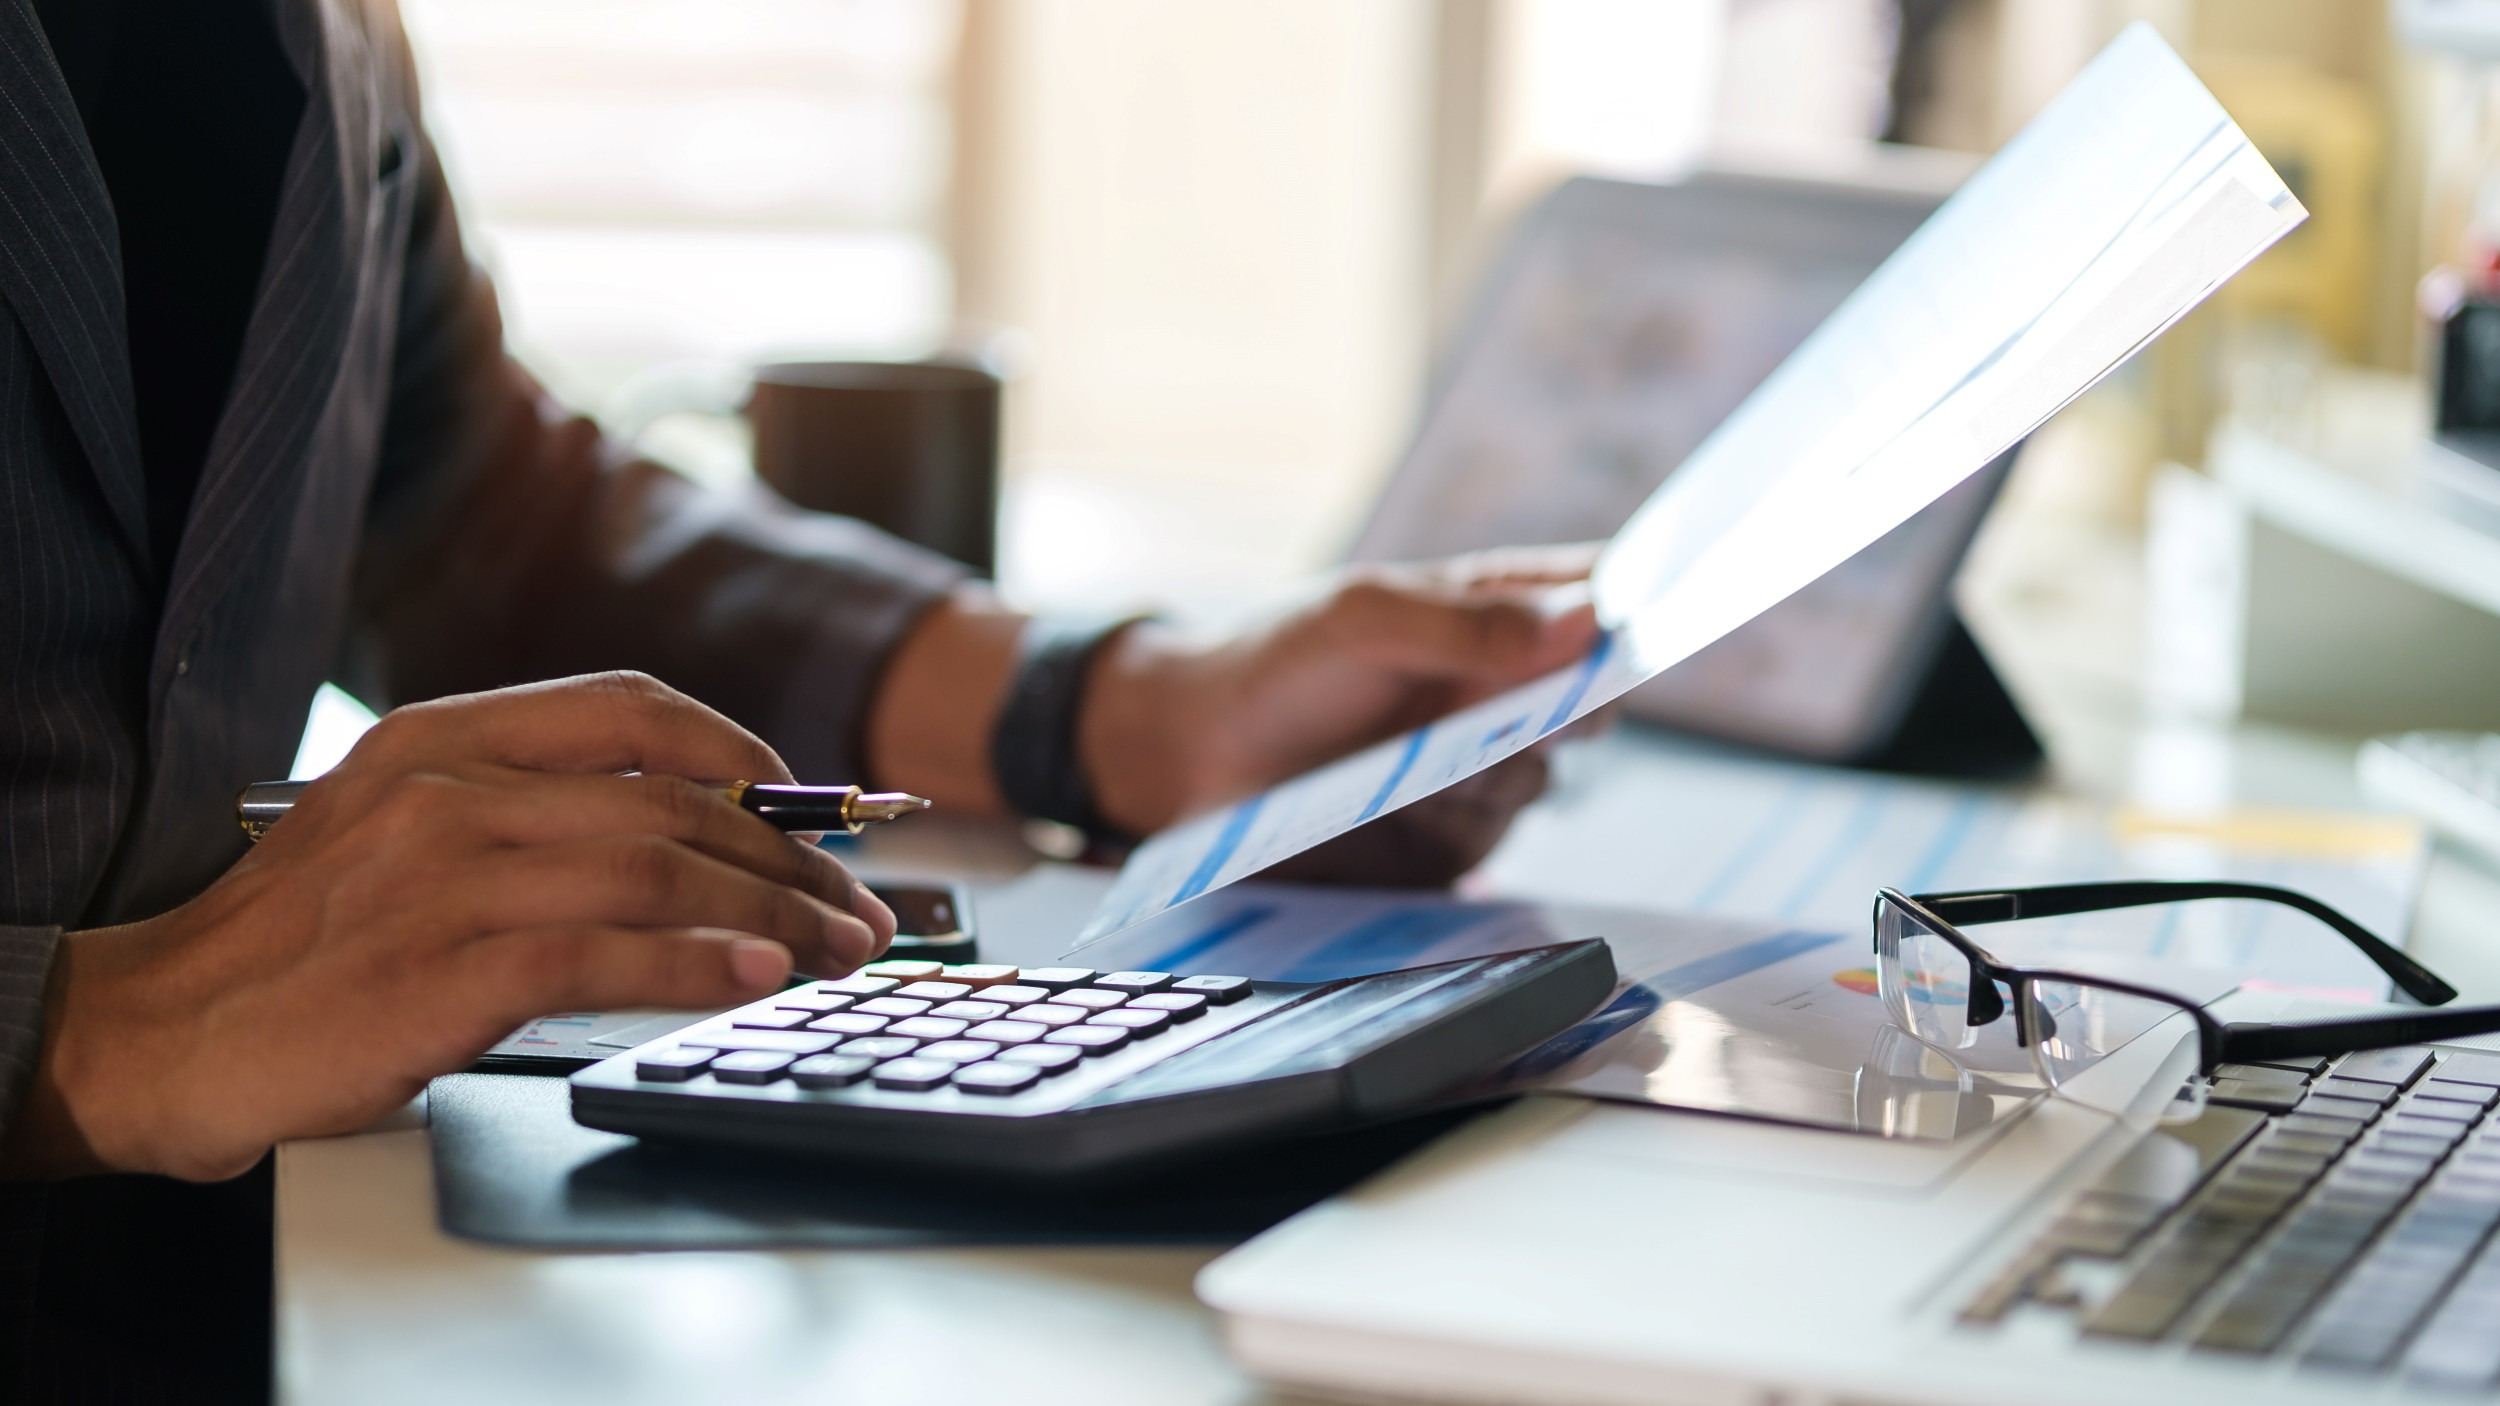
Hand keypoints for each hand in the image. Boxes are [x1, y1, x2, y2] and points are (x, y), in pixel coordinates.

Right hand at [2, 673, 895, 1181]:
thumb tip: (678, 831)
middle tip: (854, 910)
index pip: (630, 707)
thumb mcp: (396, 827)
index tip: (808, 805)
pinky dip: (695, 967)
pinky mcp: (442, 972)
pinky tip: (754, 979)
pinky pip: (603, 955)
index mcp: (441, 739)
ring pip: (657, 873)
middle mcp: (449, 792)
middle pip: (670, 804)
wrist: (162, 1029)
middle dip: (787, 859)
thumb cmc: (298, 942)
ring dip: (770, 917)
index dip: (741, 752)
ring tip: (834, 952)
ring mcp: (445, 880)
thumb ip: (521, 808)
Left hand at [1083, 544, 1604, 883]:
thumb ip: (1466, 622)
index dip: (1647, 604)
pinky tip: (1401, 803)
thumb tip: (1585, 621)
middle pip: (1594, 697)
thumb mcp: (1362, 621)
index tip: (1672, 613)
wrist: (1191, 756)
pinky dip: (1453, 821)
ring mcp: (1482, 764)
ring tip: (1423, 756)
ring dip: (1495, 766)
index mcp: (1495, 607)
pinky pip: (1489, 837)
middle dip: (1578, 703)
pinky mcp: (1453, 837)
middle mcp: (1503, 686)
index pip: (1600, 595)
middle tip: (1550, 706)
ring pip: (1542, 774)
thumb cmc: (1278, 661)